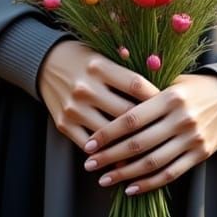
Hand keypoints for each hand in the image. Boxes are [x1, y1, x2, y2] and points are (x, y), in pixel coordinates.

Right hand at [37, 40, 158, 151]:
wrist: (45, 62)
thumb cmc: (83, 58)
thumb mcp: (104, 55)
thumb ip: (127, 72)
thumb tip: (160, 92)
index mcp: (100, 66)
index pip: (136, 85)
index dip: (156, 97)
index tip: (170, 106)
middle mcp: (86, 87)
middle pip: (126, 114)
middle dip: (148, 126)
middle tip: (167, 135)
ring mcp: (74, 108)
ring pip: (109, 134)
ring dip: (129, 147)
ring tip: (150, 154)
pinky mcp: (63, 124)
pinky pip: (89, 145)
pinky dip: (105, 155)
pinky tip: (120, 161)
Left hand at [81, 73, 216, 194]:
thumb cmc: (192, 87)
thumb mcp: (172, 81)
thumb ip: (146, 91)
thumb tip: (108, 99)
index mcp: (170, 96)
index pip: (132, 118)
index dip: (108, 132)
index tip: (88, 143)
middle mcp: (181, 118)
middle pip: (138, 143)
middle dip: (110, 156)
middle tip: (89, 165)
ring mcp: (192, 138)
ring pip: (153, 162)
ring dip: (125, 174)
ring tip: (104, 180)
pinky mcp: (200, 154)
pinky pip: (171, 173)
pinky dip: (149, 184)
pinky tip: (131, 188)